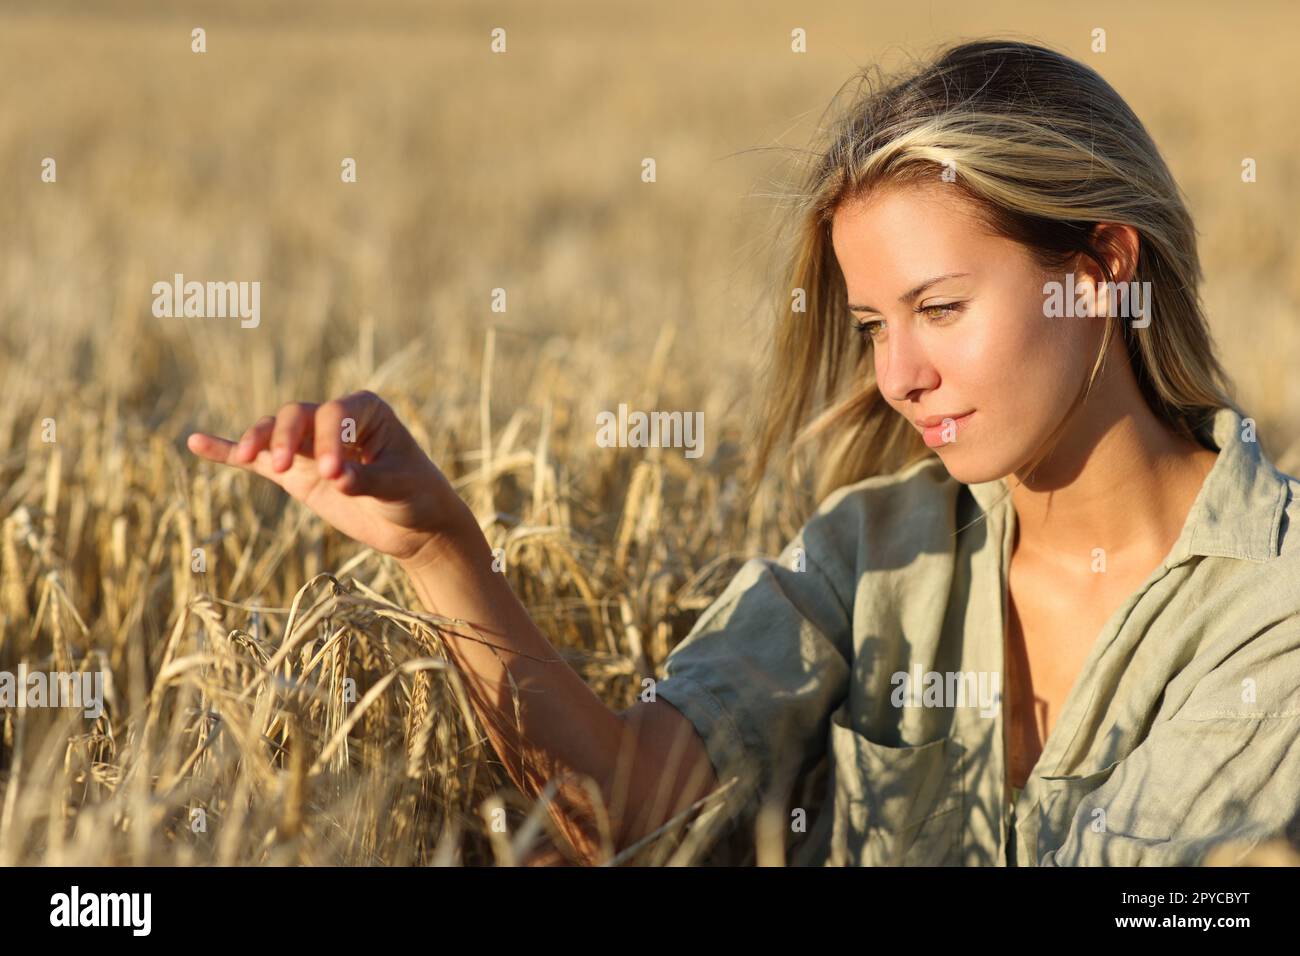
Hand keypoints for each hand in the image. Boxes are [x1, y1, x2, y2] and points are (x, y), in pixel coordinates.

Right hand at [186, 390, 474, 564]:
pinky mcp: (295, 472)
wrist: (414, 526)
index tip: (336, 476)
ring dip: (257, 441)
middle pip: (295, 415)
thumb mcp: (398, 487)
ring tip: (247, 458)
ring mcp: (310, 446)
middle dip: (285, 437)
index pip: (333, 413)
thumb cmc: (415, 496)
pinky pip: (257, 459)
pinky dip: (227, 450)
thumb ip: (366, 480)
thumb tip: (334, 478)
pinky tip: (196, 443)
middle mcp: (332, 420)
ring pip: (274, 431)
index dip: (329, 441)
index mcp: (365, 410)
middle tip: (283, 469)